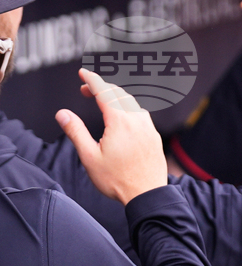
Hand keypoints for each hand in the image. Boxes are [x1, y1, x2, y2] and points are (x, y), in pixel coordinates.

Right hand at [55, 69, 167, 204]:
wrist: (147, 193)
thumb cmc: (117, 179)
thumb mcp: (89, 157)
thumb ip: (76, 132)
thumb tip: (62, 114)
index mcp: (120, 122)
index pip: (105, 92)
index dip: (92, 80)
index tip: (82, 72)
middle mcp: (137, 120)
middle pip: (119, 94)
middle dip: (102, 87)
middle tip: (85, 89)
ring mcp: (148, 127)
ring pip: (132, 102)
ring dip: (115, 96)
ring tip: (101, 100)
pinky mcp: (154, 135)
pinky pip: (140, 113)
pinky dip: (127, 106)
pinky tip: (120, 115)